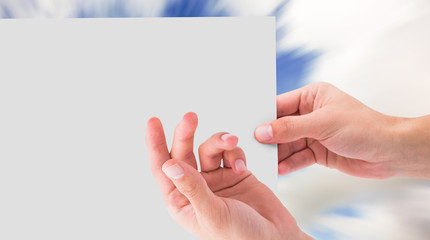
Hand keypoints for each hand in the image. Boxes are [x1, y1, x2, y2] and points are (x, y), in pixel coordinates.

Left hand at [146, 112, 310, 239]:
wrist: (276, 238)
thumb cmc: (241, 237)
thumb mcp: (212, 213)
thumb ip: (192, 188)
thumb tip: (170, 166)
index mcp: (182, 201)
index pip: (163, 168)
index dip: (156, 144)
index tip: (153, 122)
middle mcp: (196, 187)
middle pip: (184, 152)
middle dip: (186, 134)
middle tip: (190, 118)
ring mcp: (216, 180)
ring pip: (209, 149)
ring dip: (219, 142)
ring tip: (231, 142)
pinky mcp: (235, 173)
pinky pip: (230, 152)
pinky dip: (236, 153)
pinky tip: (242, 166)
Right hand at [255, 82, 429, 178]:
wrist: (390, 152)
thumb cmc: (363, 127)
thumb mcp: (322, 124)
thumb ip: (289, 128)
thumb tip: (262, 131)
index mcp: (312, 96)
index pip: (279, 105)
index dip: (263, 117)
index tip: (246, 126)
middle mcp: (310, 113)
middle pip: (280, 126)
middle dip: (268, 138)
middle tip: (251, 147)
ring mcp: (314, 133)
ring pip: (287, 144)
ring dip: (277, 153)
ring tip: (262, 162)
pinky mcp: (318, 152)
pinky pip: (297, 157)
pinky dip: (289, 163)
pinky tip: (279, 168)